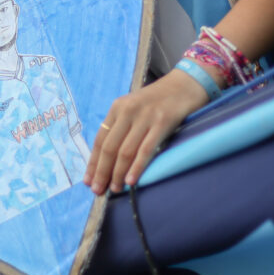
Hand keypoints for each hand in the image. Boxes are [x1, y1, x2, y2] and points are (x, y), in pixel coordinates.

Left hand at [84, 67, 211, 194]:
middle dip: (102, 172)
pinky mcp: (162, 123)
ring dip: (117, 173)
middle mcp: (128, 111)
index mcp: (117, 108)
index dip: (93, 162)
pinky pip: (146, 149)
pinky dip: (136, 167)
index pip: (100, 139)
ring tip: (115, 189)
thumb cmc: (159, 100)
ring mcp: (145, 117)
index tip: (88, 180)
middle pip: (109, 147)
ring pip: (125, 151)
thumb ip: (121, 126)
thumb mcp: (134, 107)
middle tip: (98, 190)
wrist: (186, 84)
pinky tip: (131, 181)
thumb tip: (108, 159)